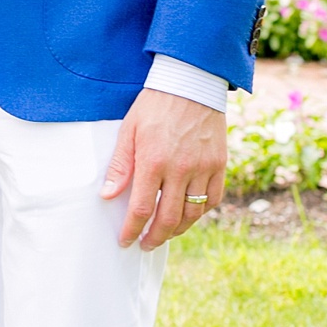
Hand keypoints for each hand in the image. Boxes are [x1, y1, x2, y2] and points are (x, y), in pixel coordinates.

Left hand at [100, 91, 226, 247]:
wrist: (191, 83)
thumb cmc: (155, 105)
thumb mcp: (129, 130)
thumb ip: (120, 166)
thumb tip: (108, 196)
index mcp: (153, 161)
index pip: (141, 209)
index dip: (131, 230)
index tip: (126, 240)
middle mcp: (180, 169)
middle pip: (168, 219)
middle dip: (155, 237)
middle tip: (145, 244)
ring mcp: (203, 168)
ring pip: (192, 214)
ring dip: (177, 230)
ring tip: (165, 234)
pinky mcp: (219, 164)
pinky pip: (213, 199)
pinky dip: (200, 213)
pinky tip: (189, 215)